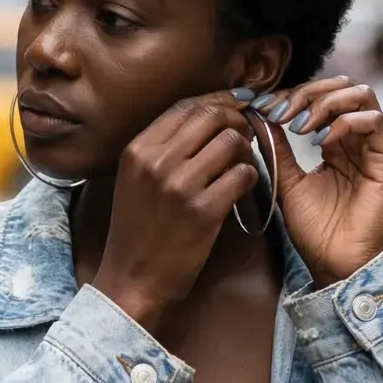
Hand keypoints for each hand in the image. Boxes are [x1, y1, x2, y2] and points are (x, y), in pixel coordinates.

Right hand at [93, 93, 256, 331]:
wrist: (133, 280)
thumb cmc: (136, 233)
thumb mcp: (134, 181)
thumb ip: (160, 150)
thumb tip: (203, 120)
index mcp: (137, 150)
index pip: (185, 107)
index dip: (216, 102)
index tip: (234, 107)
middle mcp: (157, 161)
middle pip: (211, 116)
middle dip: (236, 121)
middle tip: (244, 136)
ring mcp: (181, 185)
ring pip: (231, 141)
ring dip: (245, 150)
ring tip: (241, 165)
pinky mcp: (204, 211)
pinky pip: (242, 175)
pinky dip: (249, 177)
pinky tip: (242, 188)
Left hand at [253, 77, 382, 286]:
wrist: (335, 265)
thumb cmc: (315, 231)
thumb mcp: (287, 183)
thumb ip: (278, 148)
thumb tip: (258, 115)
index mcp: (335, 142)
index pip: (320, 98)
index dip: (292, 96)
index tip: (263, 109)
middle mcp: (357, 140)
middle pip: (343, 87)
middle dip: (308, 92)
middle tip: (281, 112)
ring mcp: (375, 148)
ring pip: (361, 96)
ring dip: (326, 102)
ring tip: (300, 126)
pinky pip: (374, 122)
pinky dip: (345, 122)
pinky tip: (321, 142)